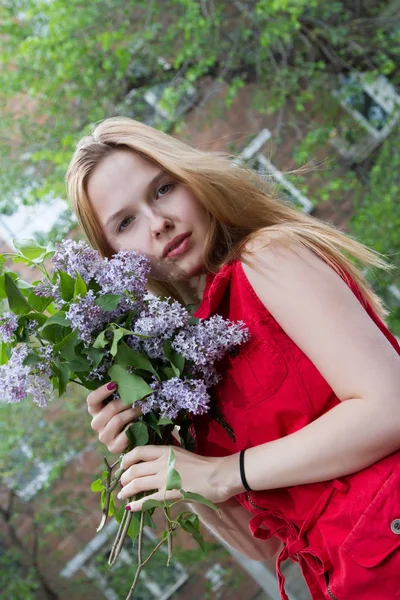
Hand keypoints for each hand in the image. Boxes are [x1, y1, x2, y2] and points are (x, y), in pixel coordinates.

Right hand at [87, 382, 141, 453]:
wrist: (133, 436)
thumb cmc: (127, 414)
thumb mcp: (121, 402)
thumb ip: (121, 393)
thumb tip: (130, 379)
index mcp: (95, 410)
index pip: (92, 400)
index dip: (102, 391)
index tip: (114, 384)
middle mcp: (96, 424)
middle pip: (110, 409)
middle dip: (127, 402)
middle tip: (139, 397)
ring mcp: (104, 436)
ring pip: (117, 420)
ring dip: (132, 413)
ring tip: (142, 408)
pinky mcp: (113, 447)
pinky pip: (124, 435)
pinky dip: (133, 427)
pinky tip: (138, 424)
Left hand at [118, 445, 243, 509]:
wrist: (218, 475)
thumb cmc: (204, 465)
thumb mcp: (182, 454)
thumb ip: (167, 458)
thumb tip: (155, 466)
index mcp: (165, 450)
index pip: (138, 451)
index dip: (127, 459)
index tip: (123, 466)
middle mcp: (162, 462)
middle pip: (134, 469)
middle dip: (125, 478)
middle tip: (123, 484)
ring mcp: (165, 478)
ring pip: (137, 483)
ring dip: (126, 490)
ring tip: (123, 495)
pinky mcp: (170, 493)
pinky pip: (148, 499)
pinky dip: (136, 504)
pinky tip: (131, 507)